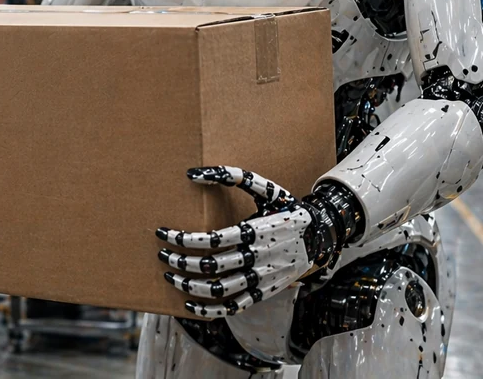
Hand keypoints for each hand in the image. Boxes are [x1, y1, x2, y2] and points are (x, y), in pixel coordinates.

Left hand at [157, 166, 346, 319]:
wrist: (320, 234)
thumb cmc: (284, 207)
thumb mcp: (264, 187)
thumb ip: (231, 175)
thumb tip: (192, 174)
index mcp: (255, 231)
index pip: (211, 240)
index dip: (183, 240)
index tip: (163, 234)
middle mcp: (258, 257)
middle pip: (210, 266)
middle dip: (179, 262)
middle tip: (162, 255)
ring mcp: (262, 278)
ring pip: (219, 289)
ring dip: (189, 286)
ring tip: (171, 276)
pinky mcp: (265, 292)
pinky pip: (233, 307)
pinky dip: (209, 309)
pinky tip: (190, 303)